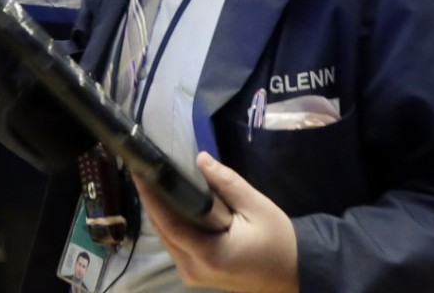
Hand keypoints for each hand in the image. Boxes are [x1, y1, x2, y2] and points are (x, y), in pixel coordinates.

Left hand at [133, 152, 298, 292]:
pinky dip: (171, 223)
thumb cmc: (278, 240)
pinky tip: (171, 201)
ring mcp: (192, 275)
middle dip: (152, 200)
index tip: (140, 170)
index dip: (151, 196)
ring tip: (154, 180)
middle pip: (163, 231)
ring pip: (167, 238)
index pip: (169, 223)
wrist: (293, 272)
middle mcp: (194, 269)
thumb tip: (200, 159)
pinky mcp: (196, 273)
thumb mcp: (257, 207)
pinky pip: (175, 244)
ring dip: (159, 211)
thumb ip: (227, 183)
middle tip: (146, 168)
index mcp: (209, 255)